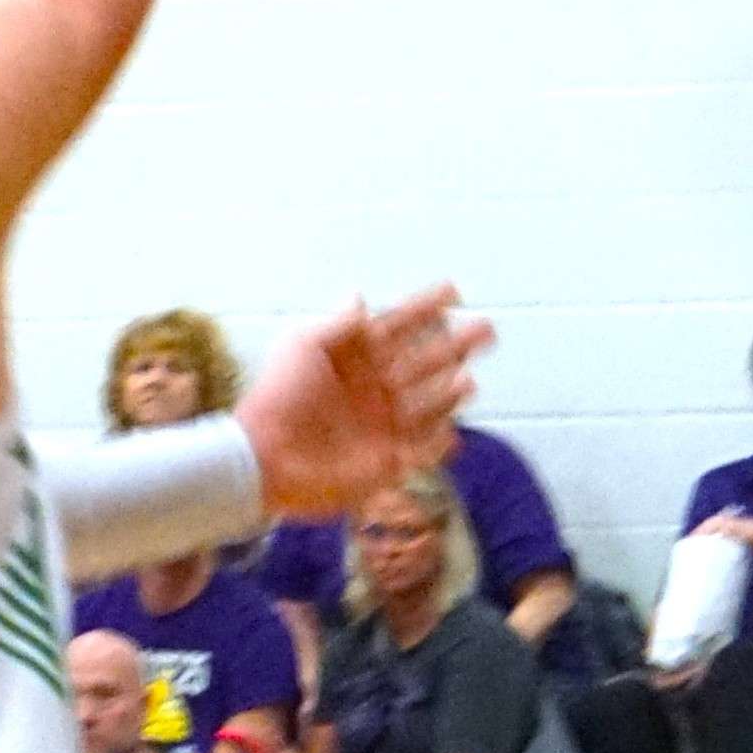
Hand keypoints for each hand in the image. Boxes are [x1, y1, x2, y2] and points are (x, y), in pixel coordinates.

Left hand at [237, 284, 488, 521]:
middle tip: (487, 329)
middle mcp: (375, 389)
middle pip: (426, 362)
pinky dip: (438, 445)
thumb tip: (359, 296)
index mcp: (356, 358)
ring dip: (450, 394)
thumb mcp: (302, 347)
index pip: (399, 327)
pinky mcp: (385, 462)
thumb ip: (337, 324)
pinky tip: (452, 435)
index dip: (425, 308)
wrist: (265, 457)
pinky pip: (421, 452)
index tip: (453, 290)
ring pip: (429, 404)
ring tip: (468, 381)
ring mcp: (382, 426)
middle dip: (456, 345)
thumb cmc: (278, 396)